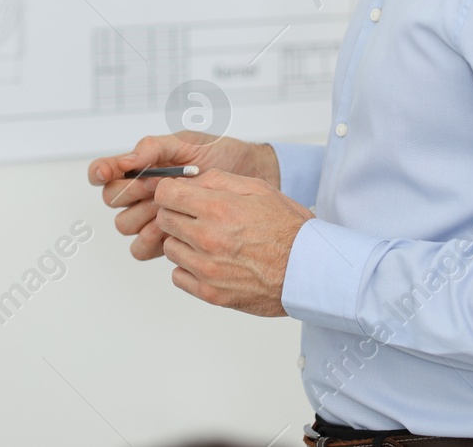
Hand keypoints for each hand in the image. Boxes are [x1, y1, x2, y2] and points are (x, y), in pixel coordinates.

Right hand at [88, 134, 280, 260]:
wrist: (250, 177)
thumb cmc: (219, 155)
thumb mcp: (187, 142)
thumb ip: (153, 148)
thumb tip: (128, 160)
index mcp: (141, 166)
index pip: (104, 171)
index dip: (100, 171)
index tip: (107, 172)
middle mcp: (141, 193)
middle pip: (112, 201)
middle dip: (131, 194)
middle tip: (156, 187)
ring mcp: (150, 216)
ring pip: (125, 226)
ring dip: (142, 219)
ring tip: (166, 211)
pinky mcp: (165, 239)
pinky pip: (141, 249)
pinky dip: (151, 242)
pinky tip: (171, 231)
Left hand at [153, 169, 312, 316]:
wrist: (308, 271)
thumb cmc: (287, 229)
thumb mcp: (258, 189)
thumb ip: (218, 180)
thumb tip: (188, 181)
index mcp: (217, 209)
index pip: (165, 194)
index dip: (170, 191)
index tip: (178, 195)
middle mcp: (207, 239)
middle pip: (164, 219)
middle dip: (176, 214)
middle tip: (197, 217)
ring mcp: (207, 269)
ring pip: (169, 248)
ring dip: (183, 242)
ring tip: (209, 241)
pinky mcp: (210, 293)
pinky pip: (178, 276)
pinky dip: (188, 269)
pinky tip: (209, 262)